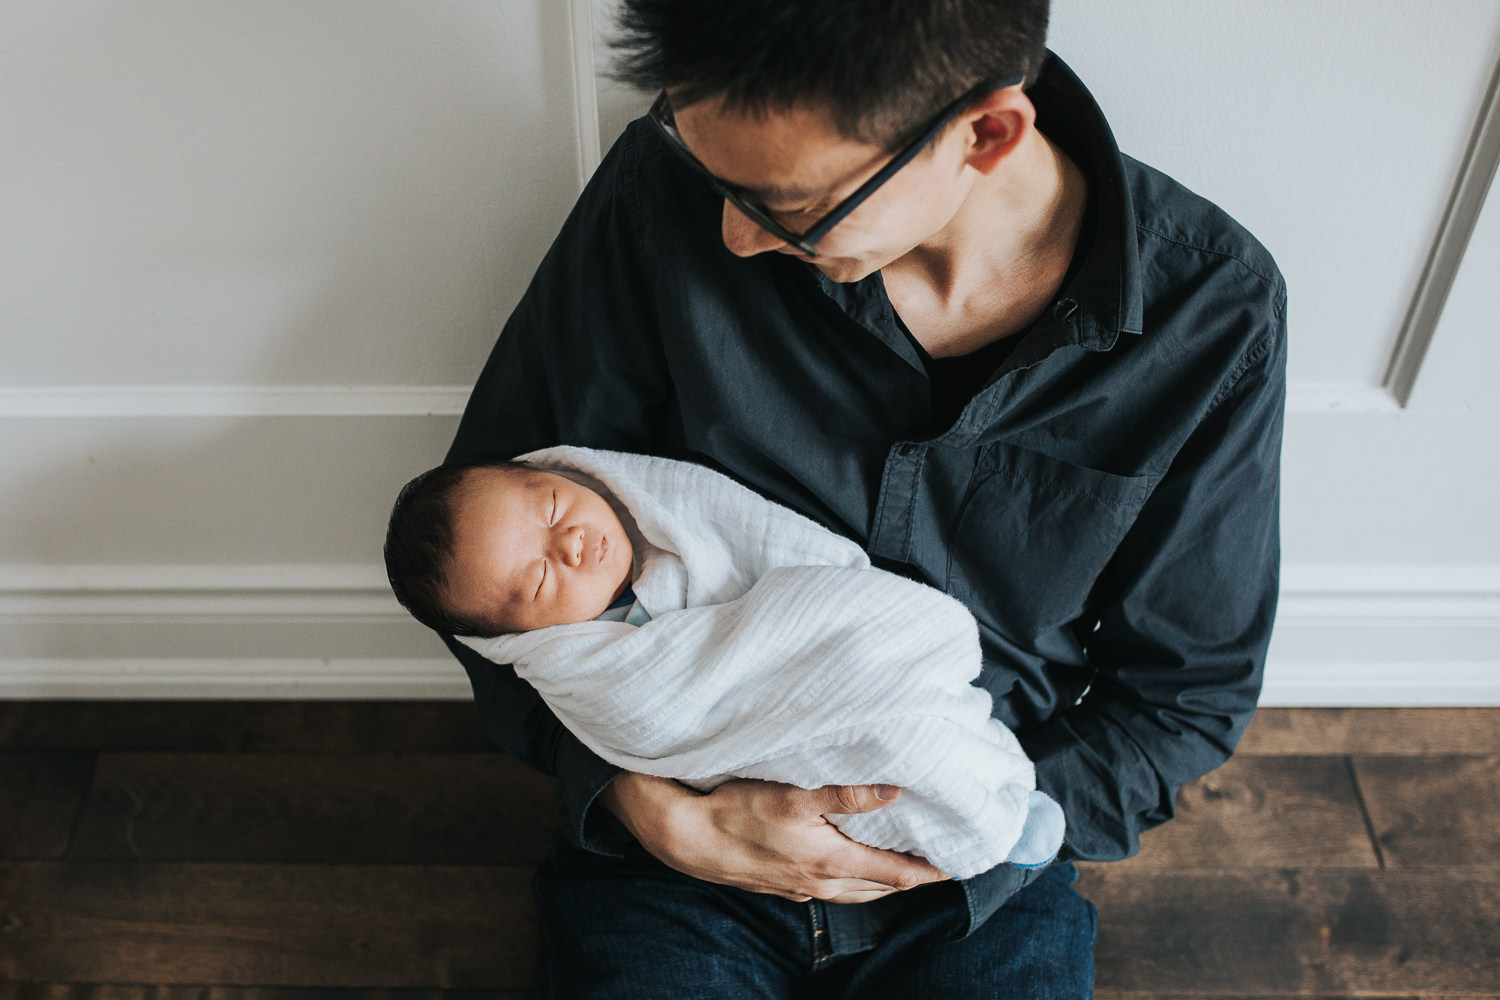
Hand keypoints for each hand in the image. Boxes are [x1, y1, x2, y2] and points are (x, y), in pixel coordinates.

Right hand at [598, 772, 948, 902]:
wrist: (688, 838)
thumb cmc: (739, 811)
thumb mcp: (795, 795)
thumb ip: (847, 794)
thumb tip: (896, 791)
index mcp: (832, 862)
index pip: (896, 873)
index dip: (930, 871)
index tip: (959, 866)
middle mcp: (821, 883)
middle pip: (881, 889)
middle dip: (913, 879)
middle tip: (940, 866)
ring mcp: (801, 888)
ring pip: (857, 893)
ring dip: (884, 884)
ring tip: (905, 871)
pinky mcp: (783, 885)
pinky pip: (833, 890)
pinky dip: (855, 883)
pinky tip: (850, 869)